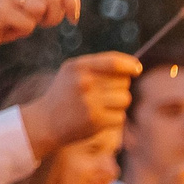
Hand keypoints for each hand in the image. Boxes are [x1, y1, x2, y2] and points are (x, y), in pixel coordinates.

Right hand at [0, 0, 82, 56]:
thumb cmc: (6, 25)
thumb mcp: (31, 11)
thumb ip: (48, 2)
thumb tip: (73, 3)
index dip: (73, 1)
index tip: (73, 18)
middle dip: (57, 15)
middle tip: (45, 24)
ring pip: (43, 7)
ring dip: (40, 23)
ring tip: (25, 25)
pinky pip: (28, 24)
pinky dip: (24, 31)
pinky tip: (10, 30)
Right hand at [21, 53, 140, 155]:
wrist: (46, 122)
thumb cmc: (65, 94)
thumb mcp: (73, 72)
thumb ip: (98, 65)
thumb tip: (134, 66)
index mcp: (78, 67)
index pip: (113, 62)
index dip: (129, 65)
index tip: (137, 69)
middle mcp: (84, 83)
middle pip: (123, 81)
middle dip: (120, 87)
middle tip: (105, 94)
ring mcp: (90, 102)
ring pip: (125, 98)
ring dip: (119, 104)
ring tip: (103, 105)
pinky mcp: (96, 120)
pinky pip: (120, 116)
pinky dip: (114, 118)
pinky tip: (100, 117)